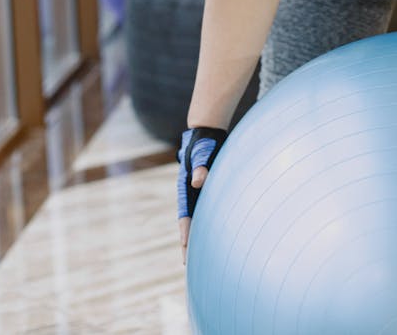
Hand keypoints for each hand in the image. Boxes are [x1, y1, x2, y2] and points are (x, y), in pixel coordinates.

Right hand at [177, 126, 227, 263]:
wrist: (207, 134)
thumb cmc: (205, 143)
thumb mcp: (203, 153)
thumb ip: (201, 167)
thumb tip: (198, 182)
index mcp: (186, 188)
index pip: (184, 213)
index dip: (185, 230)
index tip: (185, 247)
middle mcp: (190, 193)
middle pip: (188, 221)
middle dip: (187, 241)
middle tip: (187, 263)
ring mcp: (198, 194)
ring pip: (196, 219)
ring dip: (196, 236)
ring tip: (197, 257)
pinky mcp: (207, 192)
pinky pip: (206, 212)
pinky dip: (207, 225)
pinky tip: (212, 236)